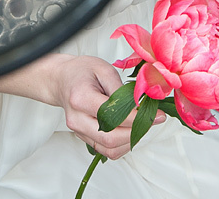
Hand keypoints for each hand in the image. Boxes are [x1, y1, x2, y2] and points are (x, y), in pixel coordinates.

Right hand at [50, 56, 164, 159]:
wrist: (62, 80)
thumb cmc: (81, 71)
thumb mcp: (104, 69)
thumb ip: (120, 90)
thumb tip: (140, 107)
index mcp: (80, 98)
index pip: (112, 116)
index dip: (137, 118)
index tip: (157, 116)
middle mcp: (77, 119)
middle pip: (110, 138)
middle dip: (137, 132)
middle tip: (153, 120)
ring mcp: (79, 131)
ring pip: (109, 149)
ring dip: (130, 141)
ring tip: (142, 124)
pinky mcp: (84, 138)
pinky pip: (106, 150)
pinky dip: (122, 144)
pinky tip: (130, 130)